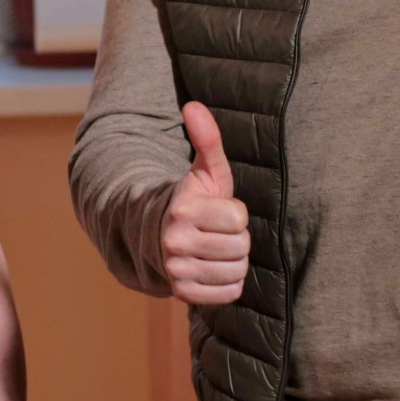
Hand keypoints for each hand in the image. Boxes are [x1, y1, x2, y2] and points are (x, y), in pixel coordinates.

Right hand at [159, 102, 249, 305]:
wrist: (159, 236)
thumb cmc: (193, 200)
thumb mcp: (205, 171)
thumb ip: (207, 139)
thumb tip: (194, 106)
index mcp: (182, 209)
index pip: (239, 218)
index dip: (236, 213)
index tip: (220, 211)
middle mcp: (175, 242)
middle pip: (240, 246)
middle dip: (237, 238)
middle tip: (220, 231)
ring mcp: (178, 271)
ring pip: (236, 270)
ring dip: (233, 260)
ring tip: (217, 249)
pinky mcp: (184, 294)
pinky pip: (229, 293)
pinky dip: (228, 283)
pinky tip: (214, 268)